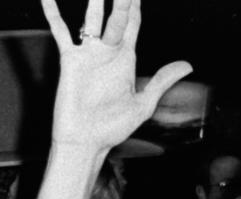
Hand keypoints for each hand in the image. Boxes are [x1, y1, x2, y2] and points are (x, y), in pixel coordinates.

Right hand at [42, 0, 191, 150]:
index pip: (132, 25)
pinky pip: (60, 32)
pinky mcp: (70, 60)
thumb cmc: (113, 128)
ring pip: (92, 18)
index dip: (135, 7)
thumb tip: (188, 65)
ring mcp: (88, 55)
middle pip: (115, 16)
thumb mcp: (144, 103)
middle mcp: (107, 53)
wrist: (87, 142)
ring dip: (95, 0)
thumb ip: (162, 80)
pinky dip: (53, 13)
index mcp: (125, 60)